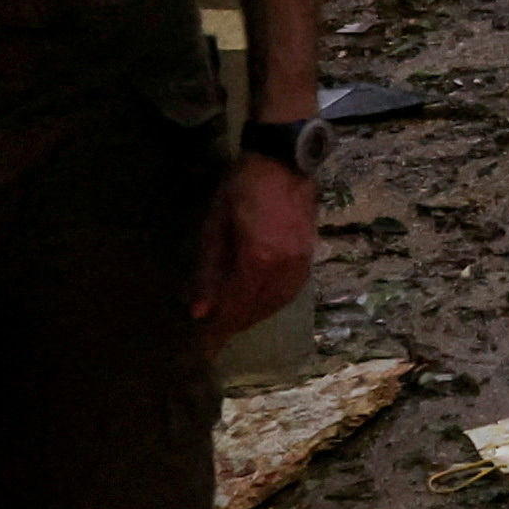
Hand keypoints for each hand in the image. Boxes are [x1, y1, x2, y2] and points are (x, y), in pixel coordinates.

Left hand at [192, 155, 316, 344]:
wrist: (284, 158)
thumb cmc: (242, 186)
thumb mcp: (216, 225)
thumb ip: (208, 270)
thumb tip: (199, 310)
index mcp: (258, 259)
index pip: (236, 307)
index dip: (219, 330)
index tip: (205, 350)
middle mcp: (284, 267)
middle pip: (257, 309)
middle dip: (234, 325)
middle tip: (214, 337)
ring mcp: (301, 262)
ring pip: (276, 303)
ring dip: (254, 316)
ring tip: (234, 321)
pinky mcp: (309, 255)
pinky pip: (290, 291)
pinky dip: (272, 303)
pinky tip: (260, 302)